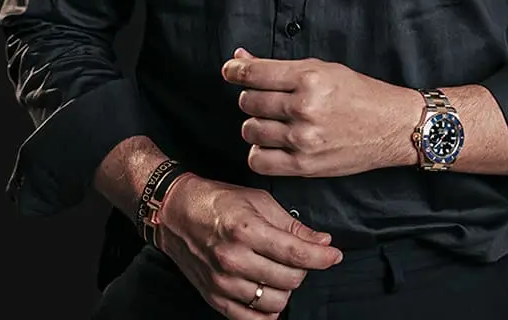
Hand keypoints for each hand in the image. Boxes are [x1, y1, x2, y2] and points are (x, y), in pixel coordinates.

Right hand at [153, 174, 342, 318]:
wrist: (174, 212)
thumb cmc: (216, 201)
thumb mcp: (257, 201)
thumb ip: (292, 224)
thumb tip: (322, 242)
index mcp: (245, 229)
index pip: (296, 254)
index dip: (323, 257)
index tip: (333, 255)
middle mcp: (233, 258)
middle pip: (290, 280)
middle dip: (302, 269)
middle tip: (295, 256)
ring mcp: (222, 281)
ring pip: (275, 302)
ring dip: (285, 289)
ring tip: (277, 272)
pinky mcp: (214, 296)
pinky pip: (251, 319)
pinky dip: (267, 311)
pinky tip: (267, 294)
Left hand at [221, 48, 420, 176]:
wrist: (394, 127)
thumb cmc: (360, 94)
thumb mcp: (321, 69)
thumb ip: (277, 67)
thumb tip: (239, 58)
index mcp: (308, 78)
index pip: (252, 73)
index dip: (234, 70)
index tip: (230, 71)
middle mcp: (304, 107)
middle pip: (248, 102)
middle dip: (253, 99)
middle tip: (268, 100)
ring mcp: (304, 138)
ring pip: (250, 130)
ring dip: (256, 125)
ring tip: (274, 122)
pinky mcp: (305, 165)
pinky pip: (259, 161)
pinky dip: (260, 153)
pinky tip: (272, 145)